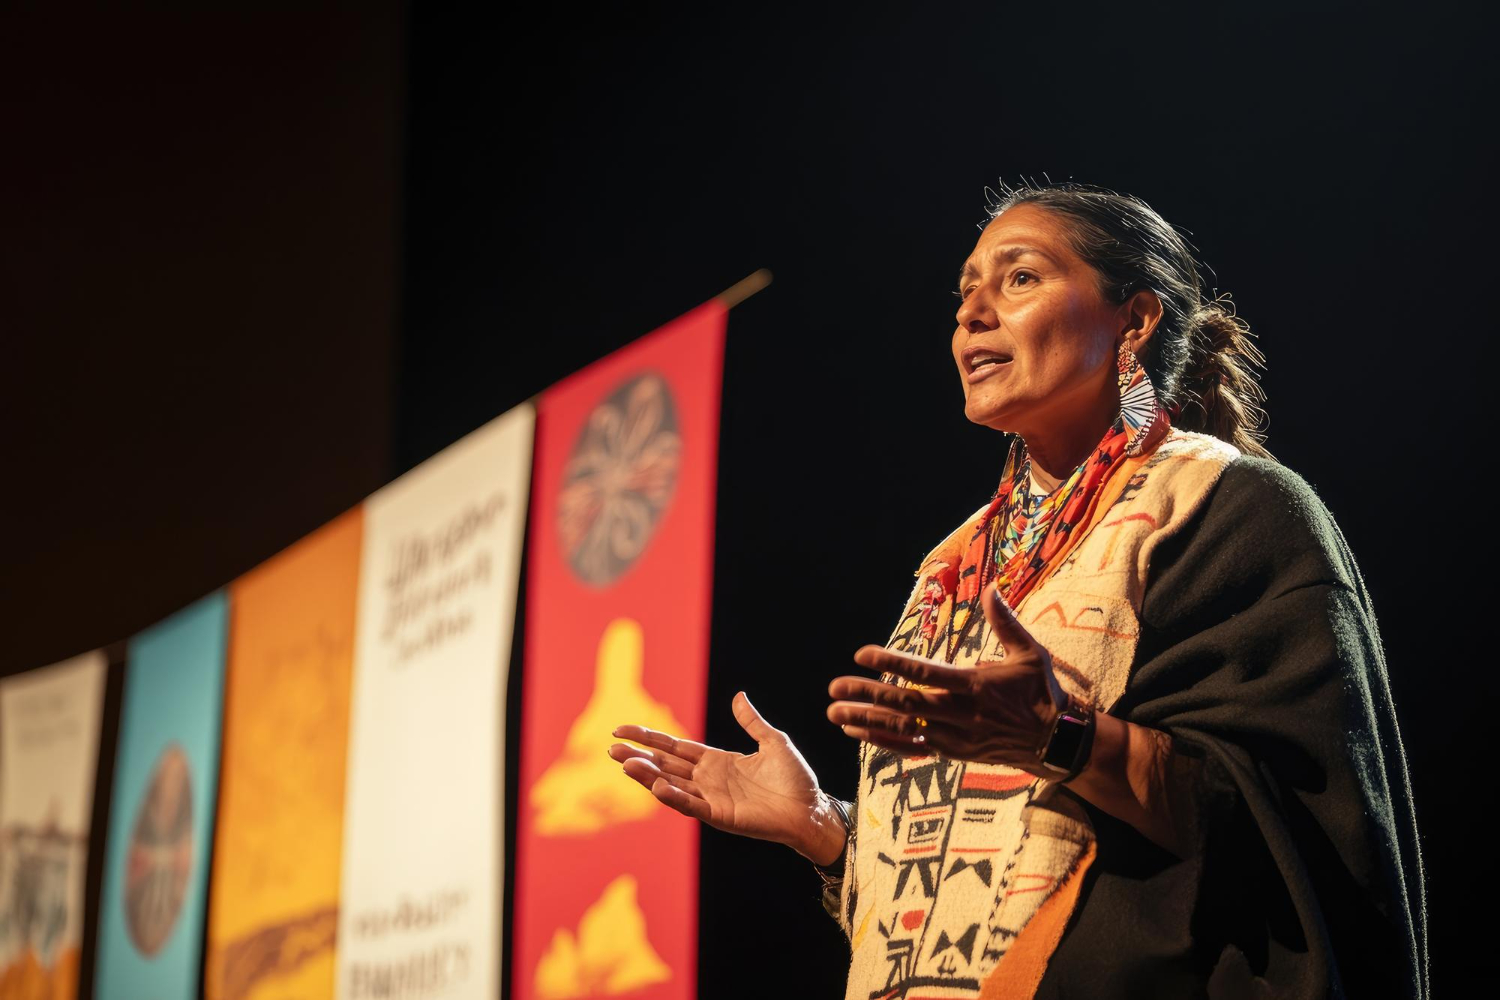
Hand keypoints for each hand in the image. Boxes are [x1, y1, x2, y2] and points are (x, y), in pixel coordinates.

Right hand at [609, 692, 847, 864]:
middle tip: (610, 746)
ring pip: (672, 785)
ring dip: (648, 776)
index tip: (622, 728)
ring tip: (625, 763)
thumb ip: (752, 722)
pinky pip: (693, 806)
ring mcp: (712, 799)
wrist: (812, 808)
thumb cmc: (795, 779)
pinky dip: (674, 797)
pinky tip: (657, 785)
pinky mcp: (721, 816)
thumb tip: (738, 696)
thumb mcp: (773, 741)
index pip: (675, 747)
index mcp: (716, 761)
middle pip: (665, 765)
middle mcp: (708, 780)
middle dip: (638, 756)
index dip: (649, 737)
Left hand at [827, 581, 1073, 776]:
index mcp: (975, 686)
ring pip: (903, 730)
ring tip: (834, 713)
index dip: (892, 663)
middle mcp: (960, 715)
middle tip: (834, 688)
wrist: (1056, 743)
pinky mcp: (953, 754)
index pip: (925, 673)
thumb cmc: (1041, 693)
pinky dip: (882, 742)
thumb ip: (1006, 622)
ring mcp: (954, 738)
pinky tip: (857, 734)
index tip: (862, 653)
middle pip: (905, 704)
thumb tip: (992, 587)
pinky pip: (911, 748)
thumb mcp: (1031, 654)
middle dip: (867, 695)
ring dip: (866, 722)